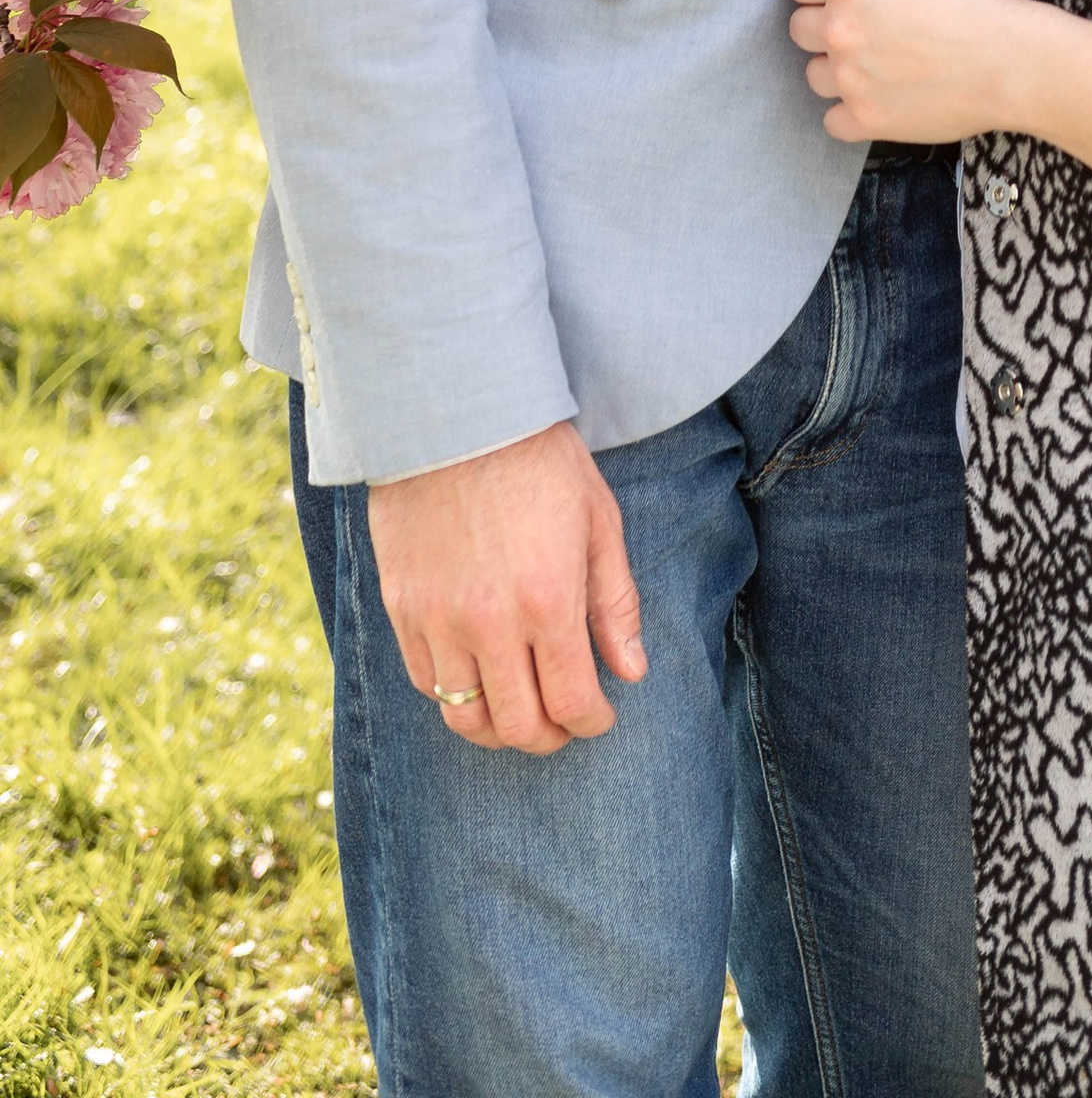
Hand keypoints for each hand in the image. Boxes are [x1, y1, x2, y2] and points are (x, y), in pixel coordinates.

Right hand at [368, 421, 644, 756]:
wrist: (458, 415)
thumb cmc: (540, 461)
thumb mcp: (599, 520)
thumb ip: (615, 603)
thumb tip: (631, 672)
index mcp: (548, 600)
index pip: (571, 703)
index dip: (593, 722)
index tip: (601, 715)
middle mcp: (489, 623)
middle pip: (518, 725)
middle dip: (550, 737)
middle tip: (564, 724)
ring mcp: (438, 620)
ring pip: (464, 717)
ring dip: (498, 729)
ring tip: (520, 712)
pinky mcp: (401, 609)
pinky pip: (425, 681)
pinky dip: (454, 695)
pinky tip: (479, 677)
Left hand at [786, 0, 1027, 145]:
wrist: (1015, 63)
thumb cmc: (983, 2)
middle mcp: (841, 28)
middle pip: (798, 29)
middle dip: (825, 26)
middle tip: (864, 31)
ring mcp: (849, 78)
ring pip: (812, 75)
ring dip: (837, 70)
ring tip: (877, 68)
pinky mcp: (865, 120)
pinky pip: (831, 119)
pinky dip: (850, 112)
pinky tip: (879, 99)